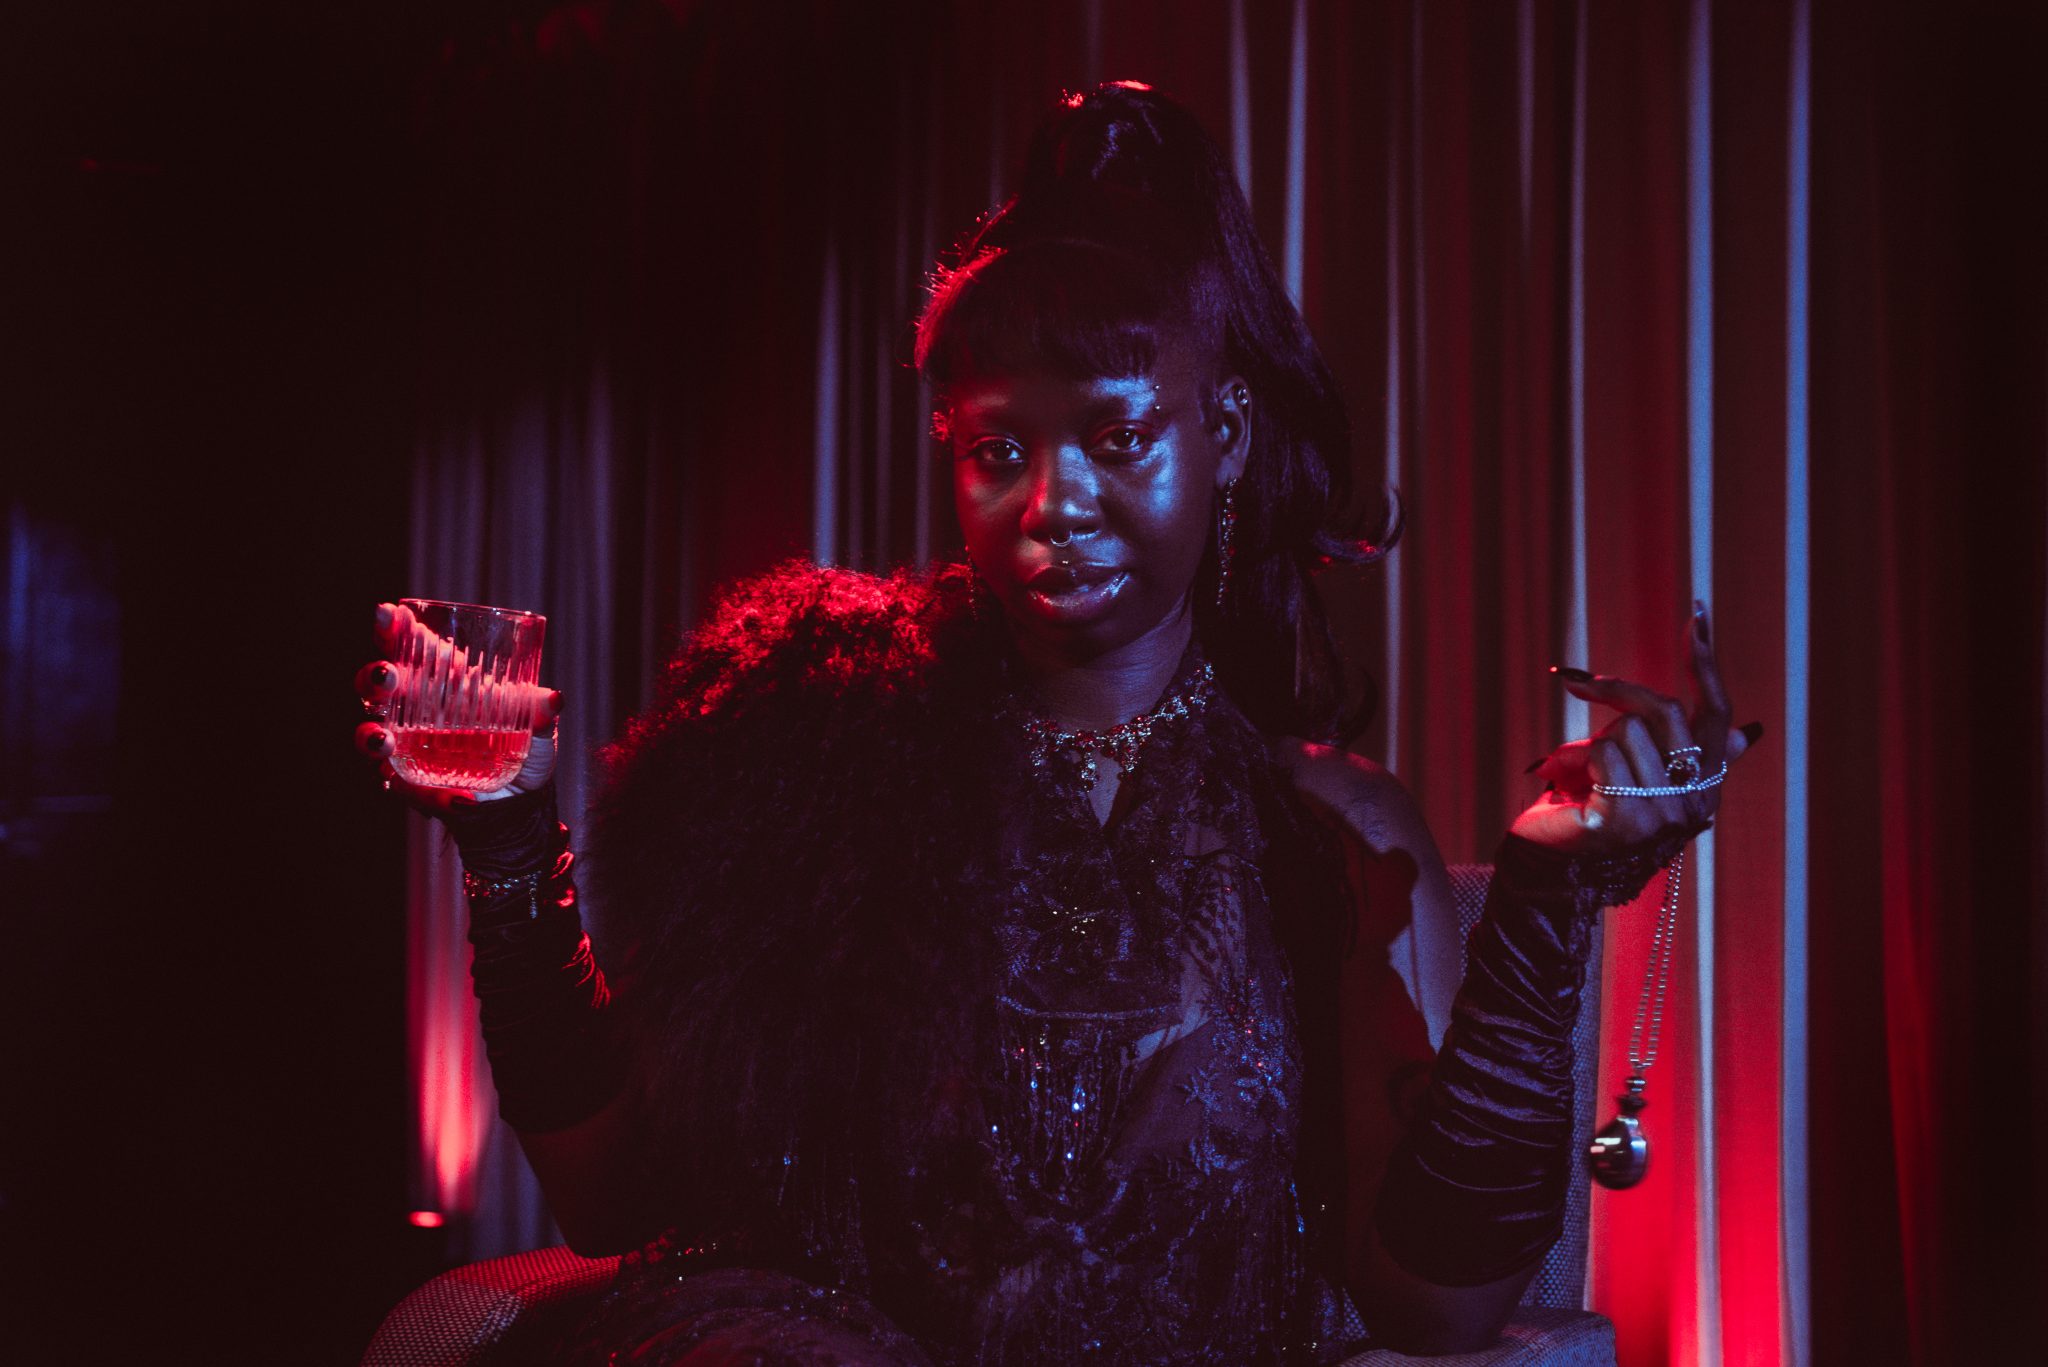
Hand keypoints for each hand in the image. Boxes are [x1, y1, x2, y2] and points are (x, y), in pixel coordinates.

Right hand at [353, 600, 562, 815]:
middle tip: (389, 675)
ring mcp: (407, 749)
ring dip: (372, 736)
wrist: (520, 802)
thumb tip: (553, 699)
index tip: (388, 612)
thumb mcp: (537, 731)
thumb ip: (540, 713)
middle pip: (375, 687)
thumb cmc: (523, 750)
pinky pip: (408, 791)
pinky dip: (431, 796)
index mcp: (442, 683)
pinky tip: (459, 799)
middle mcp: (413, 711)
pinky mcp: (411, 787)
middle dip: (374, 678)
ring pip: (369, 736)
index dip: (391, 629)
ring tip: (386, 741)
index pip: (408, 648)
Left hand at [1511, 601, 1756, 852]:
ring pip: (1626, 731)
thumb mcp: (1641, 773)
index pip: (1717, 714)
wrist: (1549, 863)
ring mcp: (1662, 816)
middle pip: (1665, 710)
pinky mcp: (1624, 821)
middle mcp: (1693, 804)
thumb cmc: (1593, 809)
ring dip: (1590, 744)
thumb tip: (1750, 733)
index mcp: (1705, 785)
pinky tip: (1570, 792)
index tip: (1696, 617)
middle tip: (1577, 682)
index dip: (1705, 665)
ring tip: (1580, 777)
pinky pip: (1601, 756)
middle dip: (1616, 690)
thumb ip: (1689, 751)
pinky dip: (1574, 762)